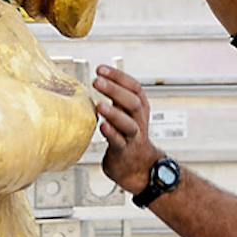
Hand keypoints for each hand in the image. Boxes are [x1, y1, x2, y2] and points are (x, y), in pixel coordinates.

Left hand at [92, 64, 161, 193]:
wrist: (140, 168)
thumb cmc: (129, 137)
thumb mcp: (127, 113)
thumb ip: (117, 98)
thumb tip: (99, 77)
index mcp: (139, 108)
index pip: (134, 87)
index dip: (118, 77)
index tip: (101, 69)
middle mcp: (138, 120)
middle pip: (132, 102)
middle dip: (115, 90)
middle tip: (97, 81)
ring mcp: (133, 137)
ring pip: (128, 123)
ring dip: (114, 113)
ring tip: (99, 105)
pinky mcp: (124, 152)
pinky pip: (119, 142)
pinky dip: (112, 133)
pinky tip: (103, 127)